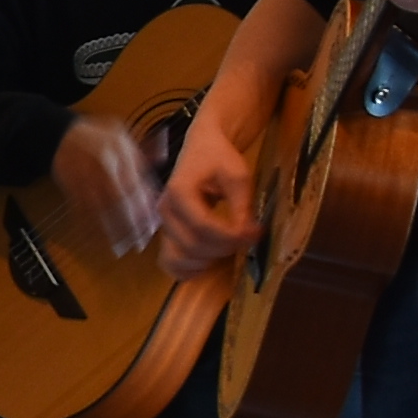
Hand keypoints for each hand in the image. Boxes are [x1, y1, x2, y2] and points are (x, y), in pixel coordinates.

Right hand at [48, 112, 159, 256]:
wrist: (60, 136)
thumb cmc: (97, 136)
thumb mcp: (123, 133)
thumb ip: (143, 150)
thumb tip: (163, 159)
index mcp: (116, 150)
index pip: (133, 185)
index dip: (142, 209)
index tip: (152, 226)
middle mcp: (99, 166)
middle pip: (117, 202)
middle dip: (130, 226)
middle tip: (140, 244)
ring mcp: (82, 179)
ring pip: (99, 211)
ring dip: (112, 232)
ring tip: (124, 247)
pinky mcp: (70, 190)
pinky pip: (82, 214)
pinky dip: (92, 229)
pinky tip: (102, 241)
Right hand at [152, 84, 271, 273]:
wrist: (203, 148)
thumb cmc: (220, 158)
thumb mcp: (238, 176)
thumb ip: (241, 206)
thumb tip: (246, 234)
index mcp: (179, 192)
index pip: (202, 226)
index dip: (230, 236)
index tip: (254, 232)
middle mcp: (165, 211)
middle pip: (192, 245)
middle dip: (224, 248)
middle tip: (247, 237)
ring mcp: (163, 225)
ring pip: (180, 257)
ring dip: (207, 260)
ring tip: (228, 247)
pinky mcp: (167, 234)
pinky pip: (169, 263)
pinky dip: (186, 270)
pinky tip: (207, 263)